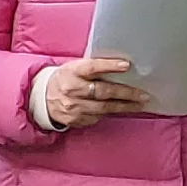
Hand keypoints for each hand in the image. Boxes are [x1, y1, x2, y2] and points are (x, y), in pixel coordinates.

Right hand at [33, 55, 151, 129]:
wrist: (43, 99)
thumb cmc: (65, 79)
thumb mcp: (74, 68)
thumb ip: (92, 69)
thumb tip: (122, 68)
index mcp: (72, 72)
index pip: (92, 67)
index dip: (109, 66)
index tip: (127, 65)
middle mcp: (72, 90)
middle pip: (103, 91)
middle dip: (126, 93)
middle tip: (143, 94)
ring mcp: (73, 107)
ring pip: (104, 108)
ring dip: (124, 107)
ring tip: (140, 104)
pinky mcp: (75, 120)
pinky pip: (97, 117)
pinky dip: (109, 113)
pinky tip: (120, 110)